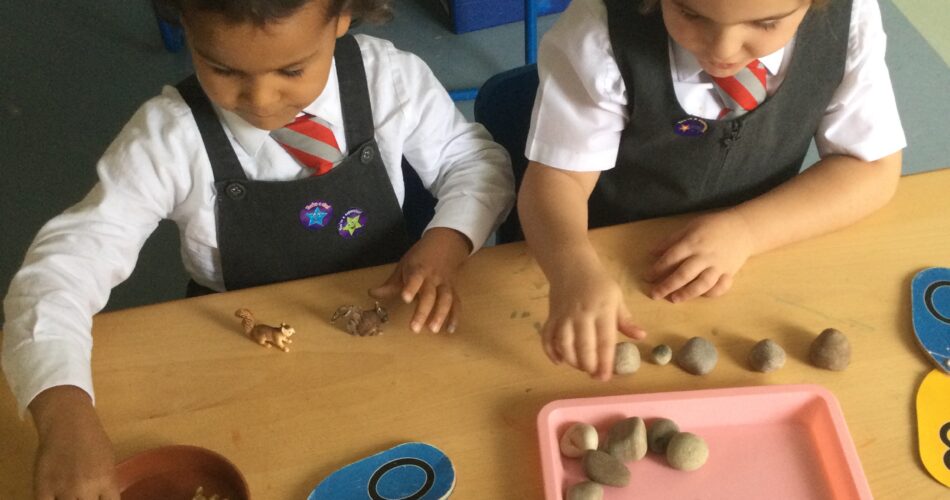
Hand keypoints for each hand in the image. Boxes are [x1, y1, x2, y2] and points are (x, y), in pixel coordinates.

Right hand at [29, 386, 118, 499]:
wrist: (67, 424)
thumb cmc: (92, 439)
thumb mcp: (109, 461)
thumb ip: (107, 483)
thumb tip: (105, 498)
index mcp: (106, 481)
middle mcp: (86, 488)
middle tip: (83, 496)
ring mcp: (63, 490)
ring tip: (71, 495)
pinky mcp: (43, 489)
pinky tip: (55, 496)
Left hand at [369, 227, 470, 333]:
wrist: (446, 243)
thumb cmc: (420, 257)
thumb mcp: (404, 266)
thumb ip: (391, 284)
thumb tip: (371, 294)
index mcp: (419, 269)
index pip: (415, 278)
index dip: (411, 287)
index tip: (406, 299)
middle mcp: (433, 278)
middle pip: (430, 295)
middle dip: (423, 311)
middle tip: (414, 329)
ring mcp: (445, 284)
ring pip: (446, 299)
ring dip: (441, 315)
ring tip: (433, 330)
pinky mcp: (454, 290)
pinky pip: (456, 304)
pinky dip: (454, 317)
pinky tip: (449, 330)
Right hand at [542, 264, 646, 379]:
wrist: (572, 265)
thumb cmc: (599, 283)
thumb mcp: (617, 298)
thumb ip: (626, 320)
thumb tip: (641, 337)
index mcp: (602, 310)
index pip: (604, 341)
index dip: (605, 361)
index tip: (606, 377)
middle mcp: (582, 315)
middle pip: (583, 346)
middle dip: (589, 365)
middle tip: (595, 375)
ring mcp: (564, 316)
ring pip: (564, 344)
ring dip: (571, 360)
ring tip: (581, 368)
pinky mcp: (552, 317)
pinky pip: (547, 337)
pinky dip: (550, 351)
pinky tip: (559, 361)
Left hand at [646, 210, 754, 302]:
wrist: (743, 228)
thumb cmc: (712, 226)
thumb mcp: (689, 227)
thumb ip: (671, 240)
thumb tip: (651, 253)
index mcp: (693, 242)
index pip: (672, 257)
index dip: (658, 268)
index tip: (648, 277)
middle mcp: (705, 256)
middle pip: (684, 274)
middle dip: (667, 285)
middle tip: (654, 294)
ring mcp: (718, 266)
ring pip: (702, 284)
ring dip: (687, 293)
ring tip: (674, 299)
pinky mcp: (730, 273)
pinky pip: (720, 287)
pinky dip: (711, 294)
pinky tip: (700, 296)